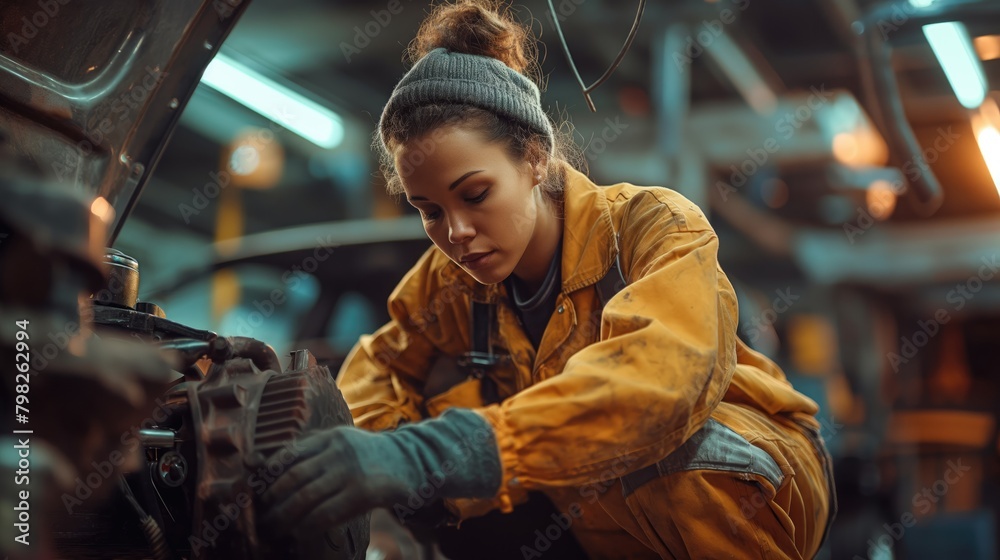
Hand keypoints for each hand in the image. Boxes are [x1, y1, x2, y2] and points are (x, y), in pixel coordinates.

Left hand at [258, 409, 500, 532]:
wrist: (415, 462)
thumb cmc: (374, 457)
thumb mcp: (345, 443)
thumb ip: (316, 452)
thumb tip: (275, 469)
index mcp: (331, 436)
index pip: (289, 453)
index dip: (268, 473)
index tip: (256, 490)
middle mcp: (338, 450)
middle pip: (293, 477)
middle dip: (273, 500)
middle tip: (262, 515)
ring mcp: (351, 471)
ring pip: (305, 498)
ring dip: (285, 517)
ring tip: (275, 528)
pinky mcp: (362, 492)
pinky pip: (325, 514)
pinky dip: (307, 527)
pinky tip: (300, 533)